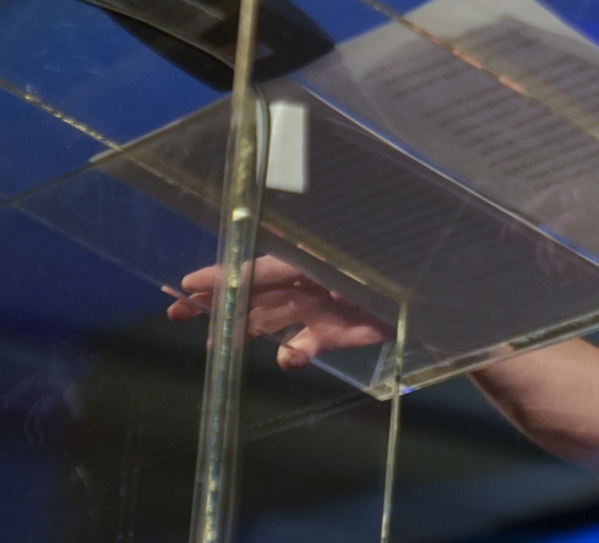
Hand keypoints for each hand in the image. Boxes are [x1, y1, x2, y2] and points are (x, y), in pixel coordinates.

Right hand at [165, 254, 389, 370]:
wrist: (422, 300)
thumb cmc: (375, 268)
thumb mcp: (328, 261)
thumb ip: (288, 260)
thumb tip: (249, 238)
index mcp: (302, 259)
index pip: (252, 267)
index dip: (219, 277)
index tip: (185, 284)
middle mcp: (304, 282)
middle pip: (252, 295)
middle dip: (217, 305)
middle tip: (177, 316)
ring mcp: (317, 309)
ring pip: (269, 322)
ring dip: (244, 332)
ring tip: (217, 347)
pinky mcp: (334, 335)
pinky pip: (302, 347)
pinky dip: (292, 356)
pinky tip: (291, 360)